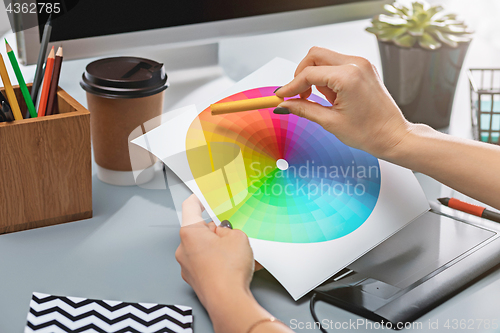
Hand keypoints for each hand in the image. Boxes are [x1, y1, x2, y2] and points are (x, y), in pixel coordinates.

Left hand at [175, 195, 254, 308]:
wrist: (229, 301)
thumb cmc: (228, 271)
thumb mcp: (237, 237)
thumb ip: (229, 229)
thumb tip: (224, 233)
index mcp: (190, 233)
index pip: (191, 206)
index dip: (200, 197)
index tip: (205, 194)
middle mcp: (183, 249)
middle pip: (199, 229)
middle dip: (215, 229)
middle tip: (232, 232)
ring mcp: (187, 266)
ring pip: (202, 247)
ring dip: (216, 246)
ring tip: (235, 253)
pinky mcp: (195, 279)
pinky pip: (205, 262)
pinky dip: (216, 260)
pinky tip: (232, 265)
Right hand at [276, 46, 412, 158]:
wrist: (393, 135)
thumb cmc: (370, 132)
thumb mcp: (330, 122)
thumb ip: (304, 109)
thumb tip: (286, 105)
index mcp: (348, 77)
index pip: (308, 74)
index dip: (290, 86)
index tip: (282, 96)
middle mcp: (355, 64)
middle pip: (315, 56)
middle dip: (301, 75)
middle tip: (298, 95)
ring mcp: (361, 64)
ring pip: (325, 58)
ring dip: (315, 76)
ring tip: (324, 101)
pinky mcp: (363, 68)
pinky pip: (337, 65)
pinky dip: (327, 77)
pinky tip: (332, 96)